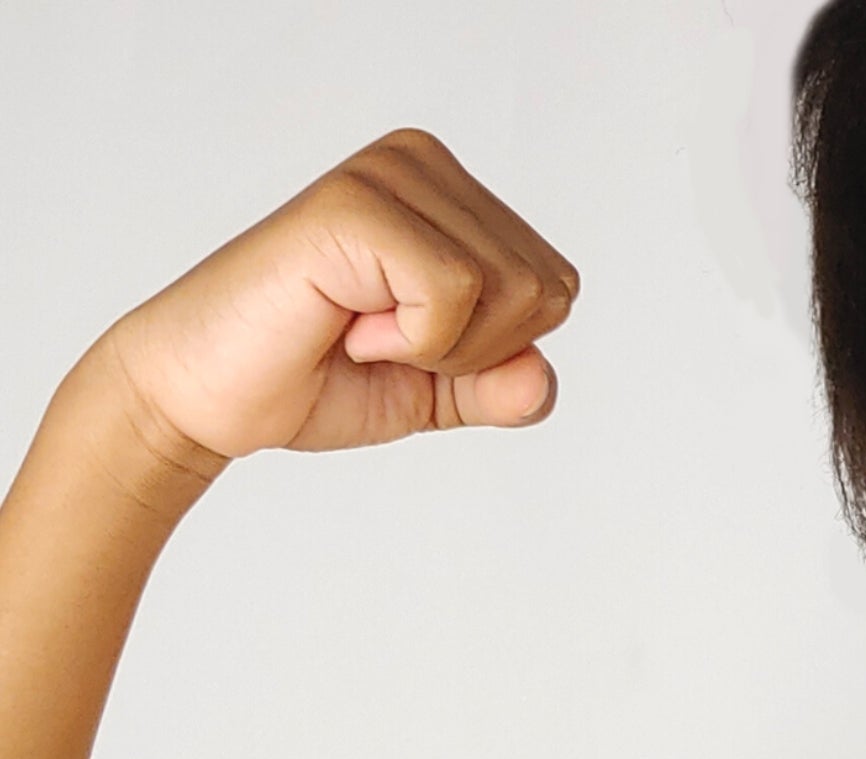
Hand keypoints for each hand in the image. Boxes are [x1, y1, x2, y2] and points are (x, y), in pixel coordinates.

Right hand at [96, 129, 577, 471]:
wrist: (215, 394)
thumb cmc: (317, 377)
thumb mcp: (441, 391)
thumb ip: (503, 384)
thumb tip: (540, 377)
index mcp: (451, 195)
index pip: (558, 288)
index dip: (499, 350)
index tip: (411, 342)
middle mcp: (424, 164)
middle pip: (548, 290)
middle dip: (479, 351)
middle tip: (384, 339)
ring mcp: (388, 174)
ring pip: (511, 290)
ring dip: (442, 347)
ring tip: (363, 327)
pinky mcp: (355, 203)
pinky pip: (456, 290)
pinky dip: (414, 339)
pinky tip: (348, 321)